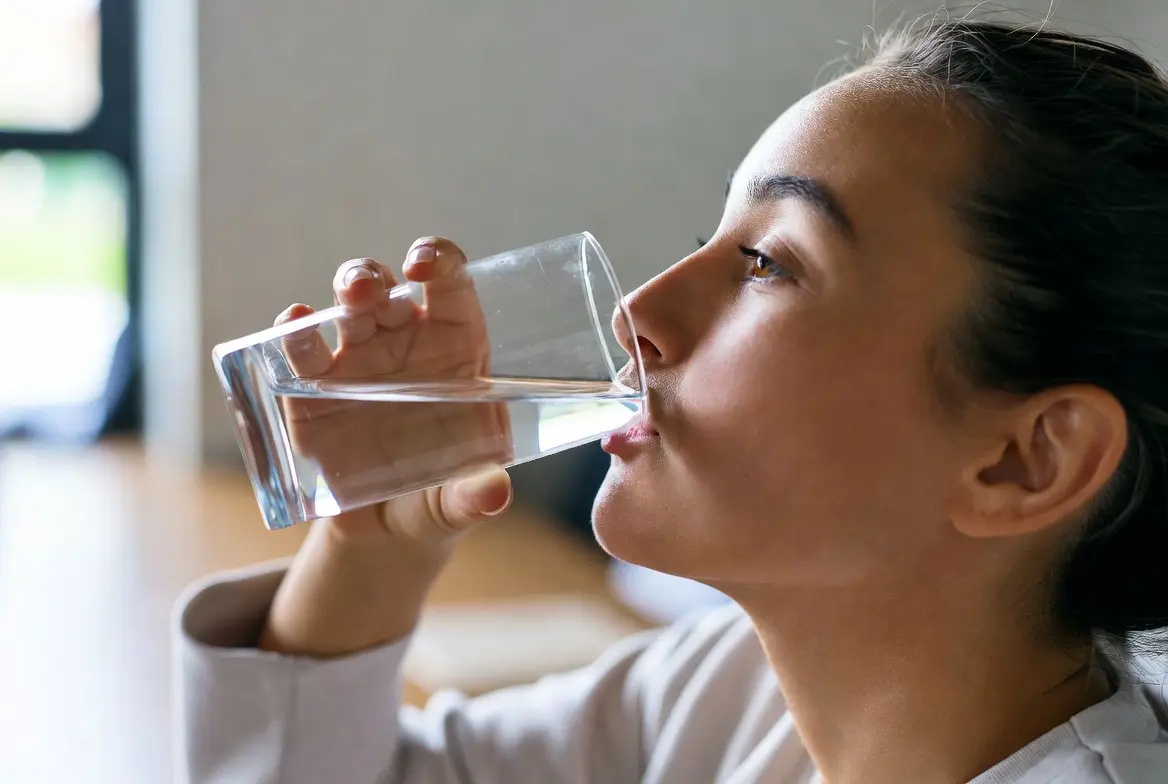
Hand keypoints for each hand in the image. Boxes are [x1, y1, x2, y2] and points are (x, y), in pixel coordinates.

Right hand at [275, 237, 513, 543]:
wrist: (386, 531)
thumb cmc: (437, 498)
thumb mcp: (459, 503)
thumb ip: (474, 495)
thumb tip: (493, 494)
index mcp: (454, 348)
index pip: (450, 285)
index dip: (439, 261)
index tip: (426, 266)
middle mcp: (403, 342)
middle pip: (387, 287)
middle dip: (372, 279)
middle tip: (366, 292)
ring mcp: (355, 359)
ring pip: (344, 305)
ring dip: (340, 293)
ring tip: (342, 302)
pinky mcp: (311, 389)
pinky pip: (299, 350)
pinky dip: (293, 333)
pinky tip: (294, 326)